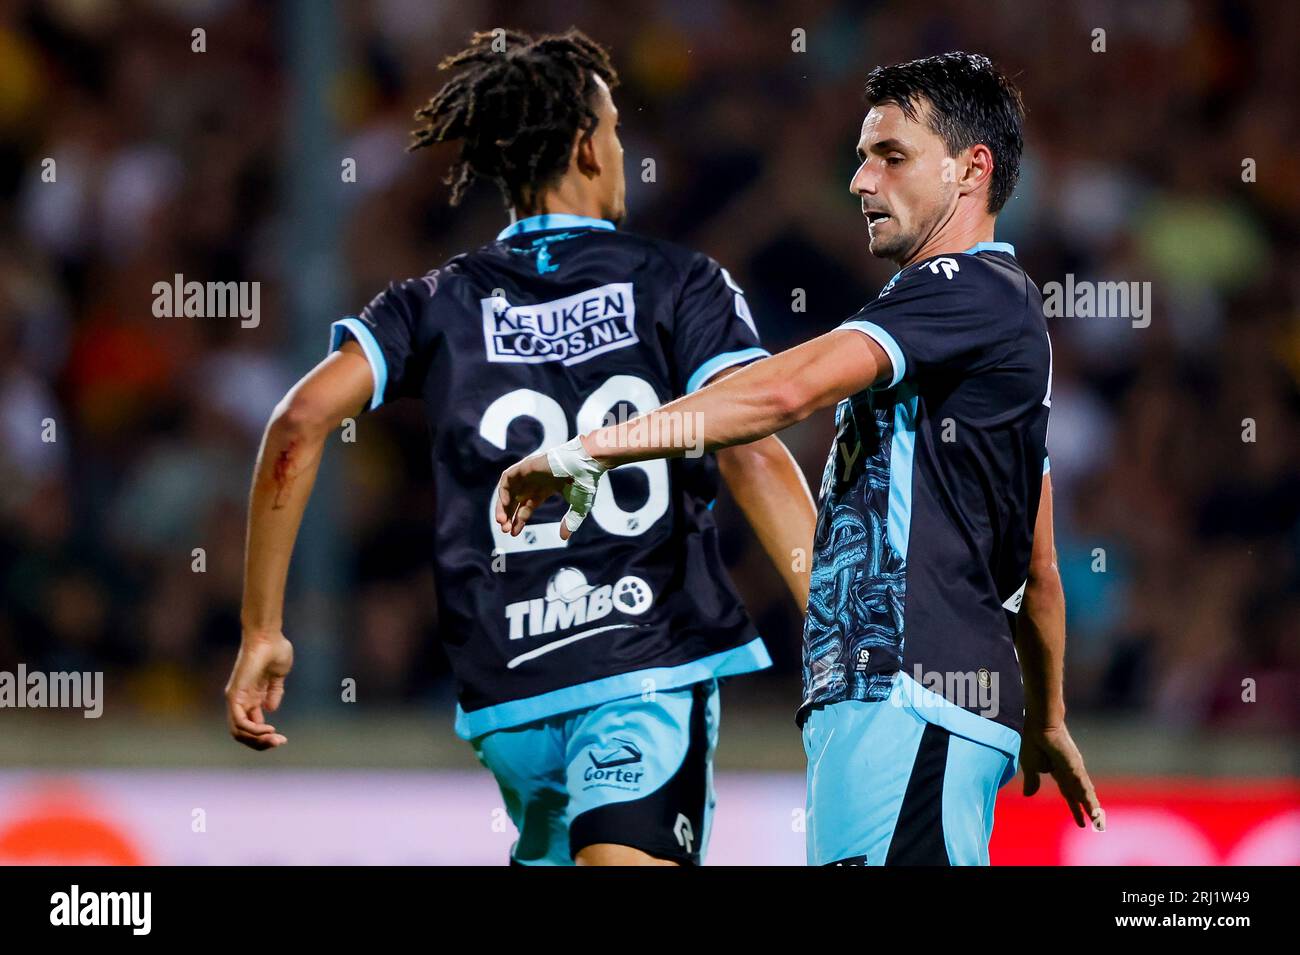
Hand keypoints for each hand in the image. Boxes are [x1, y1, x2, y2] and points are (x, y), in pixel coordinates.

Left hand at [225, 632, 293, 749]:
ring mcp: (236, 698)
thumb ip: (274, 692)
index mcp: (251, 696)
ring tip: (275, 739)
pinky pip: (240, 721)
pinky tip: (269, 729)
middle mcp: (241, 700)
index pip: (252, 726)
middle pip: (244, 733)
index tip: (282, 739)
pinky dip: (253, 730)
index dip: (265, 736)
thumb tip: (271, 709)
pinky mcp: (234, 695)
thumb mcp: (278, 676)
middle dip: (261, 743)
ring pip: (239, 731)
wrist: (268, 636)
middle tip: (280, 743)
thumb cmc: (275, 649)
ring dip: (258, 740)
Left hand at [495, 437, 606, 539]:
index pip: (526, 507)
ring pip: (509, 490)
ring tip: (502, 521)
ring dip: (503, 505)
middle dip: (508, 515)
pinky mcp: (526, 465)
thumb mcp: (579, 506)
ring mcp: (529, 473)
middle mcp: (535, 482)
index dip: (519, 520)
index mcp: (545, 489)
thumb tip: (564, 537)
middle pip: (515, 501)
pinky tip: (506, 504)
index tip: (513, 534)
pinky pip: (507, 478)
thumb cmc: (585, 481)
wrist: (587, 464)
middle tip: (505, 530)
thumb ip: (571, 521)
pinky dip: (504, 491)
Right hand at [1021, 721, 1103, 830]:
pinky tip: (1094, 809)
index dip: (1075, 808)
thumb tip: (1028, 795)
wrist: (1038, 725)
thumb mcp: (1030, 766)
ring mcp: (1075, 769)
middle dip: (1088, 810)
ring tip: (1099, 822)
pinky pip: (1083, 786)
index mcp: (1059, 772)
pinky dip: (1089, 799)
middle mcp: (1071, 772)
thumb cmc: (1032, 741)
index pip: (1069, 795)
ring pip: (1085, 793)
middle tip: (1098, 825)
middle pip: (1081, 796)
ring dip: (1092, 808)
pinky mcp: (1075, 766)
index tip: (1081, 823)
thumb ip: (1032, 781)